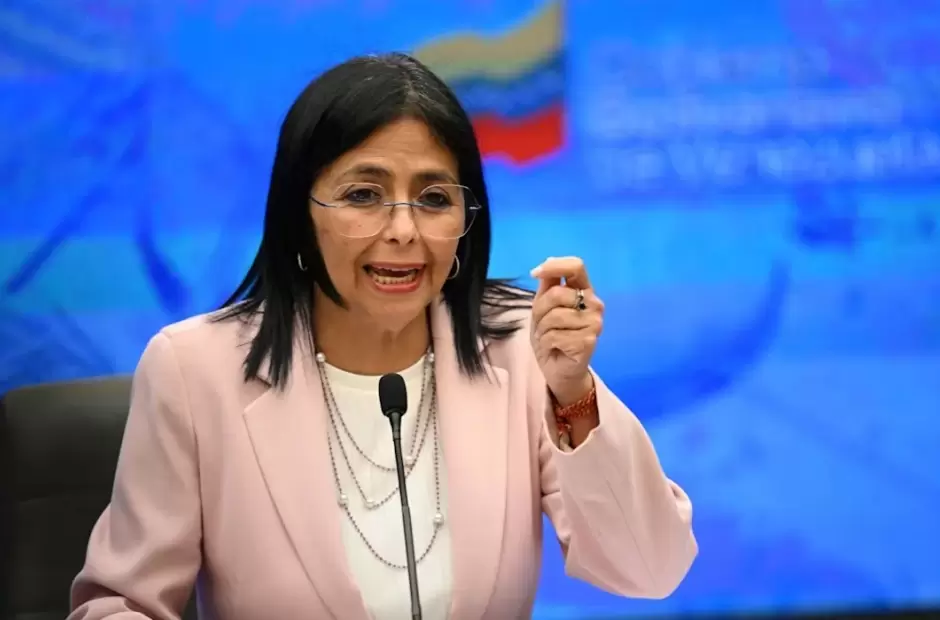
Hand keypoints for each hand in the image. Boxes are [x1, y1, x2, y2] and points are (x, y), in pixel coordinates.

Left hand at [530, 256, 603, 404]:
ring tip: (549, 338)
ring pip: (554, 316)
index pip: (576, 266)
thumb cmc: (552, 336)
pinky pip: (555, 335)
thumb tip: (546, 263)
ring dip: (542, 330)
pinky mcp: (589, 341)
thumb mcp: (543, 307)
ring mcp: (594, 323)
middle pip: (557, 294)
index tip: (535, 273)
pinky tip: (555, 348)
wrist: (558, 369)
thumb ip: (547, 285)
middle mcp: (594, 304)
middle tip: (543, 325)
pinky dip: (547, 343)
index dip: (554, 266)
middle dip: (540, 311)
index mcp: (584, 291)